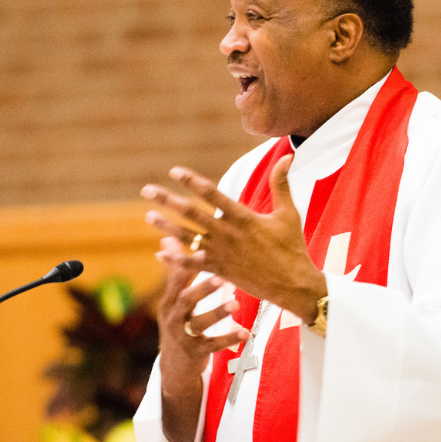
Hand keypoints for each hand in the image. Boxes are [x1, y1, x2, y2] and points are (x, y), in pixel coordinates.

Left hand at [141, 155, 327, 321]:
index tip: (174, 171)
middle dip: (168, 200)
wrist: (293, 284)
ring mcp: (222, 253)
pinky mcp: (221, 271)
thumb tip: (287, 157)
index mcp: (243, 217)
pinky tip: (160, 253)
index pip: (212, 193)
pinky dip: (175, 259)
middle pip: (192, 213)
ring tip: (149, 216)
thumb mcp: (288, 213)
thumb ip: (281, 185)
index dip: (191, 181)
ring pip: (187, 237)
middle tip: (147, 190)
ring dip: (166, 227)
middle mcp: (228, 234)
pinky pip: (192, 265)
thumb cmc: (292, 248)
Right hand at [153, 241, 247, 441]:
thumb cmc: (179, 323)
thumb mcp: (173, 298)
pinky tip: (245, 333)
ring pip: (199, 324)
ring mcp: (183, 336)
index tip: (204, 251)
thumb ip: (174, 270)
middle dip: (202, 288)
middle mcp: (173, 316)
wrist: (174, 366)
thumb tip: (167, 238)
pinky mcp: (195, 353)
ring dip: (217, 313)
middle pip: (185, 300)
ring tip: (235, 304)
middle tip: (221, 277)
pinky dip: (229, 339)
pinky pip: (212, 345)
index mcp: (170, 300)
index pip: (177, 278)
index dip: (189, 264)